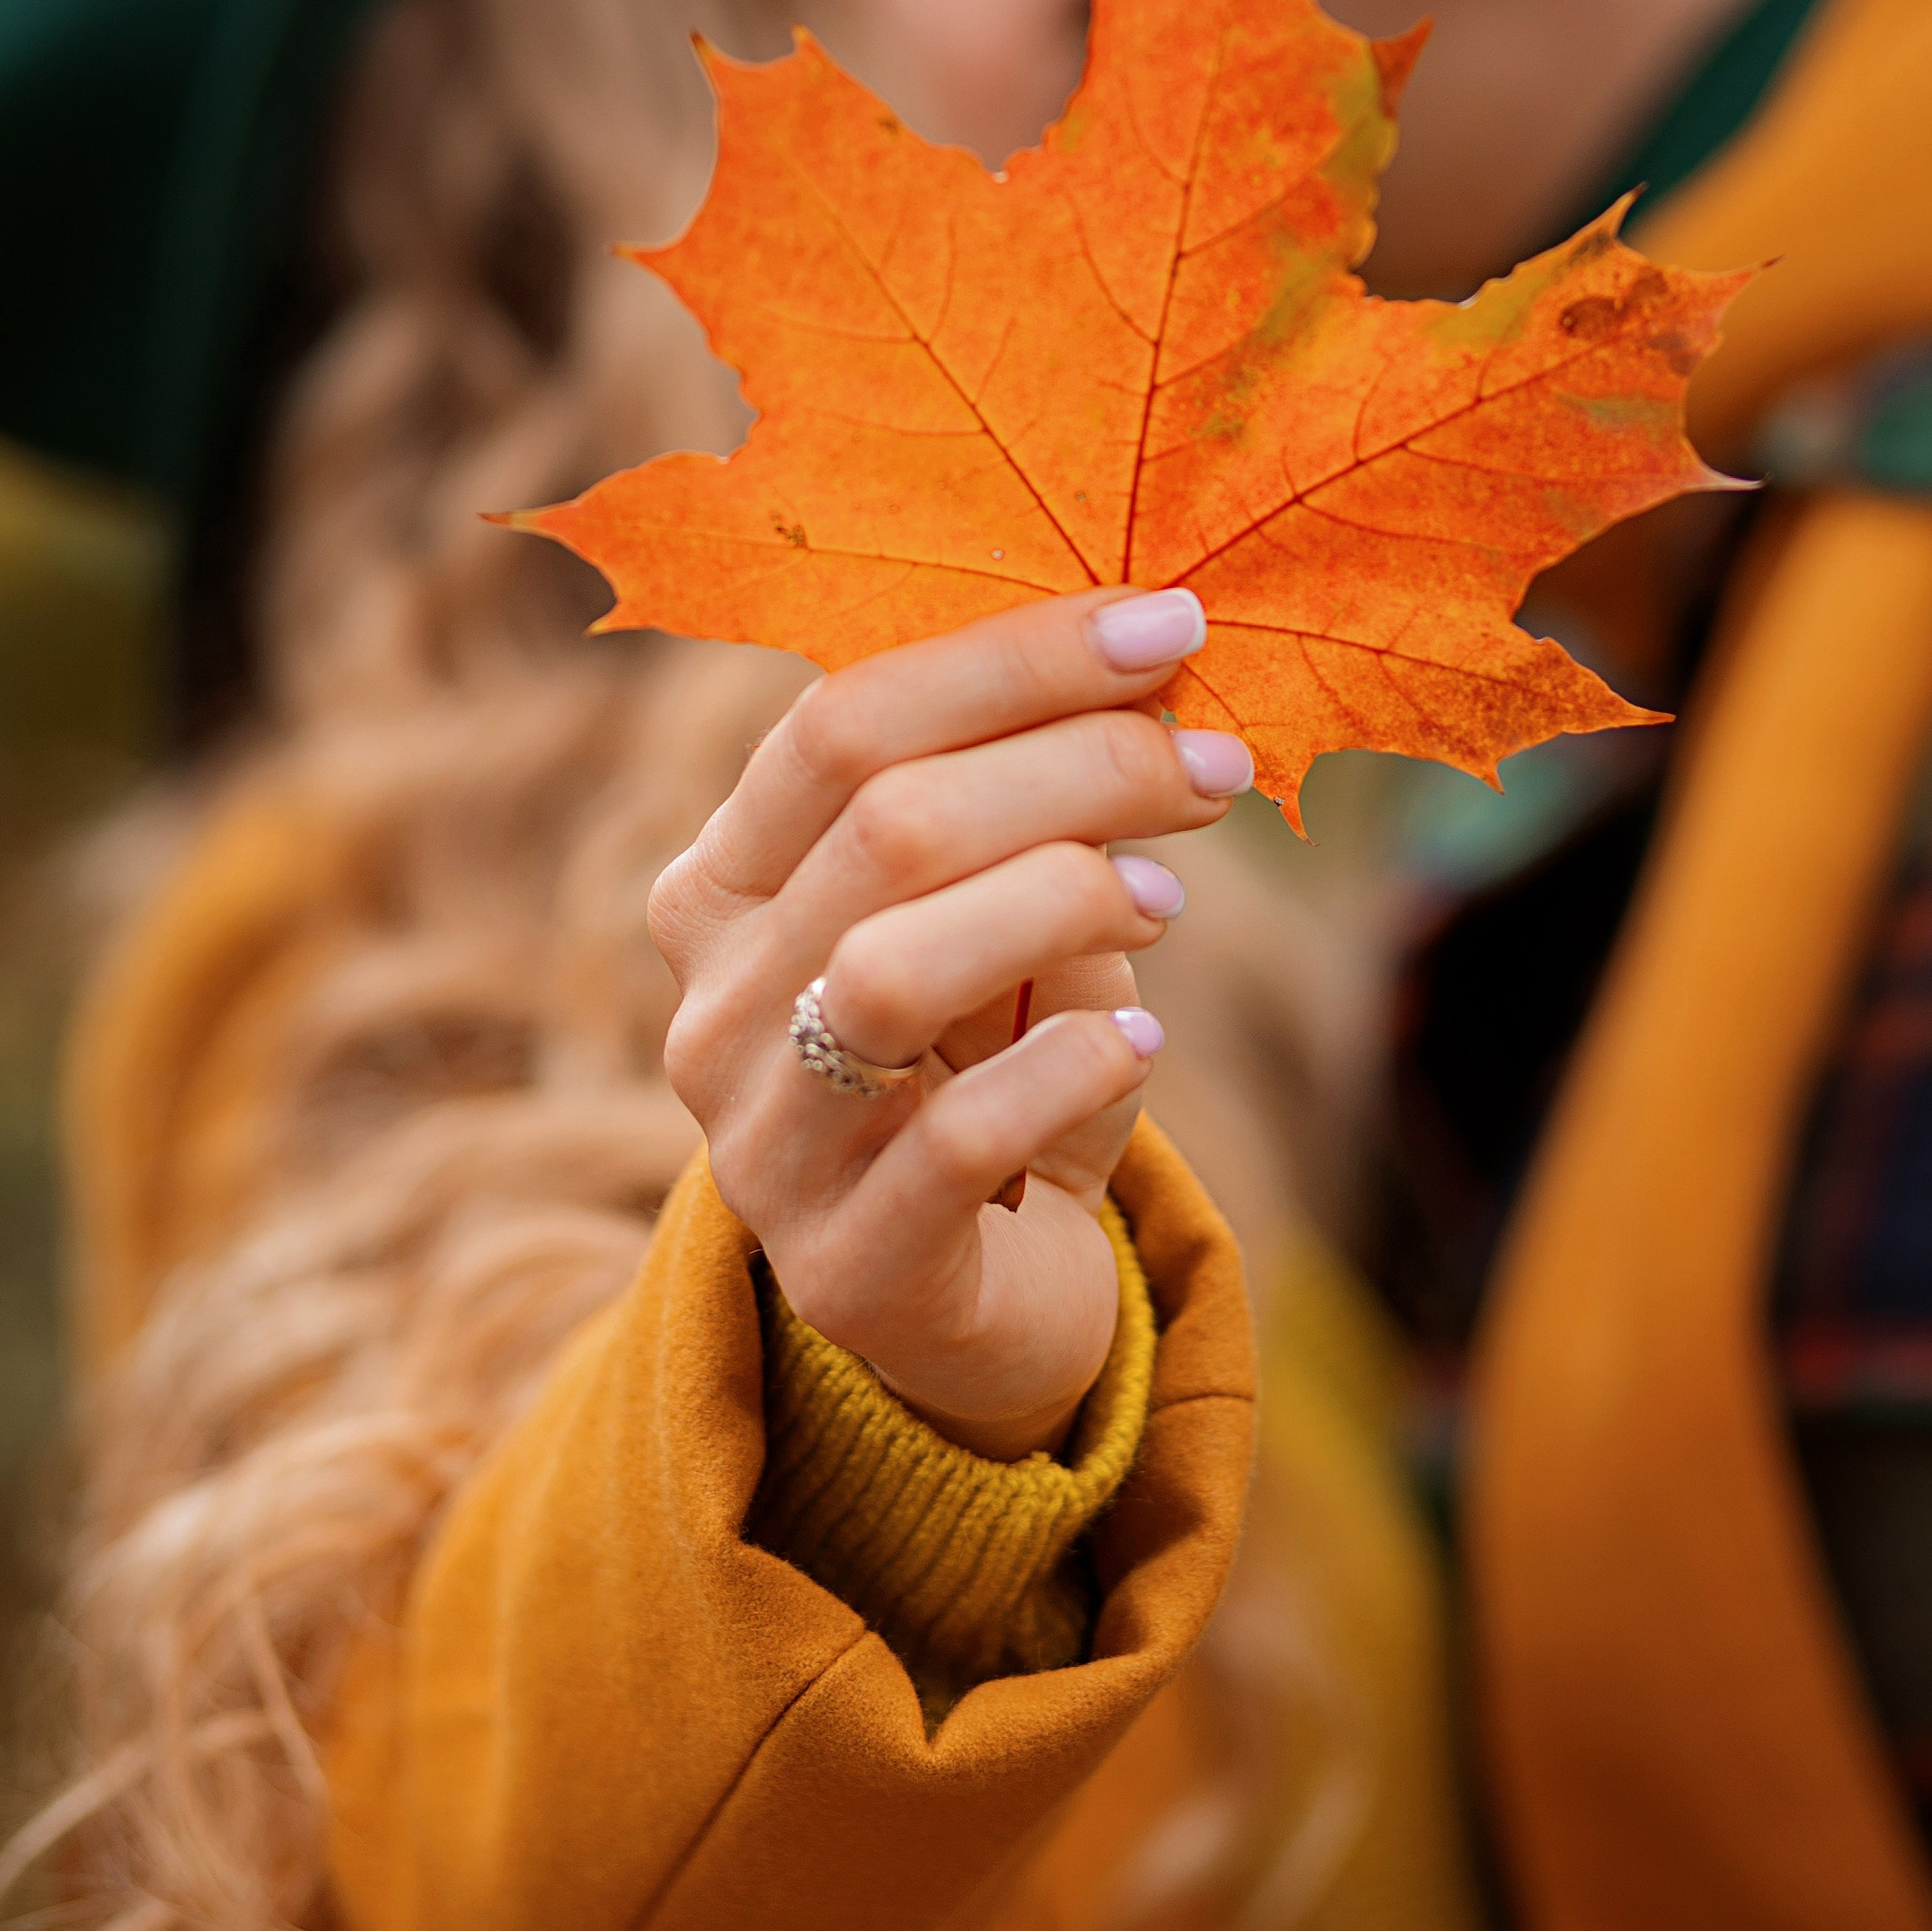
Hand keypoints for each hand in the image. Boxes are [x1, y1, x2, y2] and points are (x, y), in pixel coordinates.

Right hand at [650, 587, 1253, 1458]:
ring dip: (1061, 900)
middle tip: (1215, 763)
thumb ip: (1026, 805)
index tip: (1167, 626)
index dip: (1011, 660)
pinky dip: (1069, 1066)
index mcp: (725, 883)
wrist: (971, 1304)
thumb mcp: (991, 915)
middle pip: (884, 827)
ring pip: (893, 970)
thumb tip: (1153, 671)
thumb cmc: (987, 1064)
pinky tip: (1143, 1040)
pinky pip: (953, 1140)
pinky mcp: (844, 1267)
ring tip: (1166, 898)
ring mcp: (763, 1144)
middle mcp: (716, 1005)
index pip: (839, 724)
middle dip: (1077, 767)